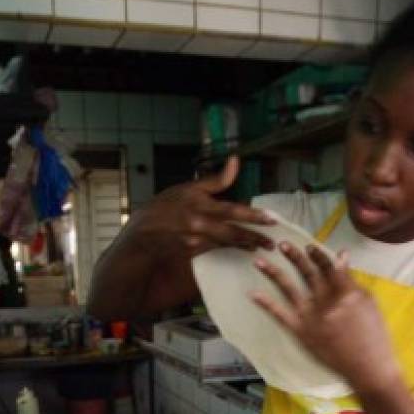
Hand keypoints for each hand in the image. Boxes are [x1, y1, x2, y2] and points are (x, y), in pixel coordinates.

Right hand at [125, 156, 275, 263]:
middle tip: (272, 242)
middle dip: (254, 237)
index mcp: (198, 203)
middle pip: (232, 232)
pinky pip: (215, 249)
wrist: (141, 234)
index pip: (231, 210)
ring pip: (226, 242)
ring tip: (260, 246)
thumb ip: (215, 180)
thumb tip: (236, 161)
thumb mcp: (187, 188)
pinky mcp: (191, 251)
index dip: (252, 216)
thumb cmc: (164, 207)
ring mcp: (194, 239)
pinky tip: (243, 248)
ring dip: (245, 244)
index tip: (271, 218)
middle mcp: (198, 223)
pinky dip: (230, 248)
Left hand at [251, 244, 399, 392]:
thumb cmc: (373, 336)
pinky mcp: (301, 333)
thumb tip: (341, 256)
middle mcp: (326, 301)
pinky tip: (252, 293)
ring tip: (259, 261)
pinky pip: (280, 315)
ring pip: (288, 288)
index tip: (307, 245)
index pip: (328, 266)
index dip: (316, 254)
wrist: (368, 369)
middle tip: (281, 244)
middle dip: (293, 257)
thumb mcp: (368, 304)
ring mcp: (311, 317)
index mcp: (345, 292)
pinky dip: (266, 304)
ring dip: (272, 273)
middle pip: (306, 273)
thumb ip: (351, 280)